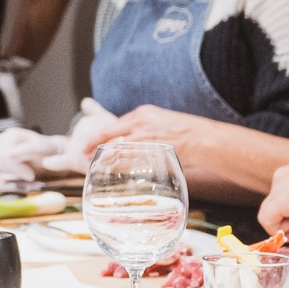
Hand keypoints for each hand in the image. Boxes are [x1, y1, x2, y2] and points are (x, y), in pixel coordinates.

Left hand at [84, 104, 219, 162]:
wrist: (203, 138)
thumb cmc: (183, 131)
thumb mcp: (158, 121)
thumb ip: (141, 128)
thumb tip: (126, 139)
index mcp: (141, 114)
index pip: (111, 126)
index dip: (96, 138)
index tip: (86, 145)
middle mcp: (141, 124)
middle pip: (110, 137)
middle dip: (95, 148)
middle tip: (86, 157)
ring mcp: (147, 138)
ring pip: (118, 150)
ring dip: (106, 159)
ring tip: (97, 166)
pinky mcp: (153, 151)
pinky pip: (131, 162)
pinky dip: (120, 168)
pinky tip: (114, 172)